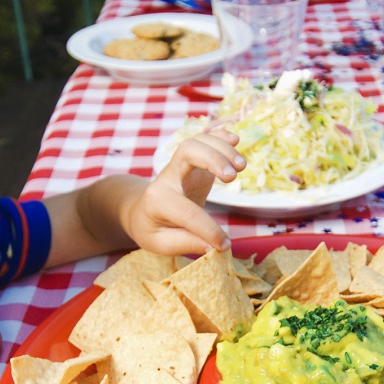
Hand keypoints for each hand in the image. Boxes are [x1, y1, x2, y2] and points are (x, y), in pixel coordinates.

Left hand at [124, 127, 244, 254]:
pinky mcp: (193, 162)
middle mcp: (168, 177)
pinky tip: (235, 140)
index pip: (187, 212)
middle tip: (232, 177)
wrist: (141, 210)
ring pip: (198, 142)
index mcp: (157, 201)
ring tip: (241, 166)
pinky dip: (221, 136)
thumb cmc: (152, 229)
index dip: (209, 230)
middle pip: (187, 151)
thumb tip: (214, 247)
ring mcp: (181, 165)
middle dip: (212, 159)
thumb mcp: (161, 244)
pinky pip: (205, 140)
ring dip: (222, 148)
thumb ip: (186, 243)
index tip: (225, 245)